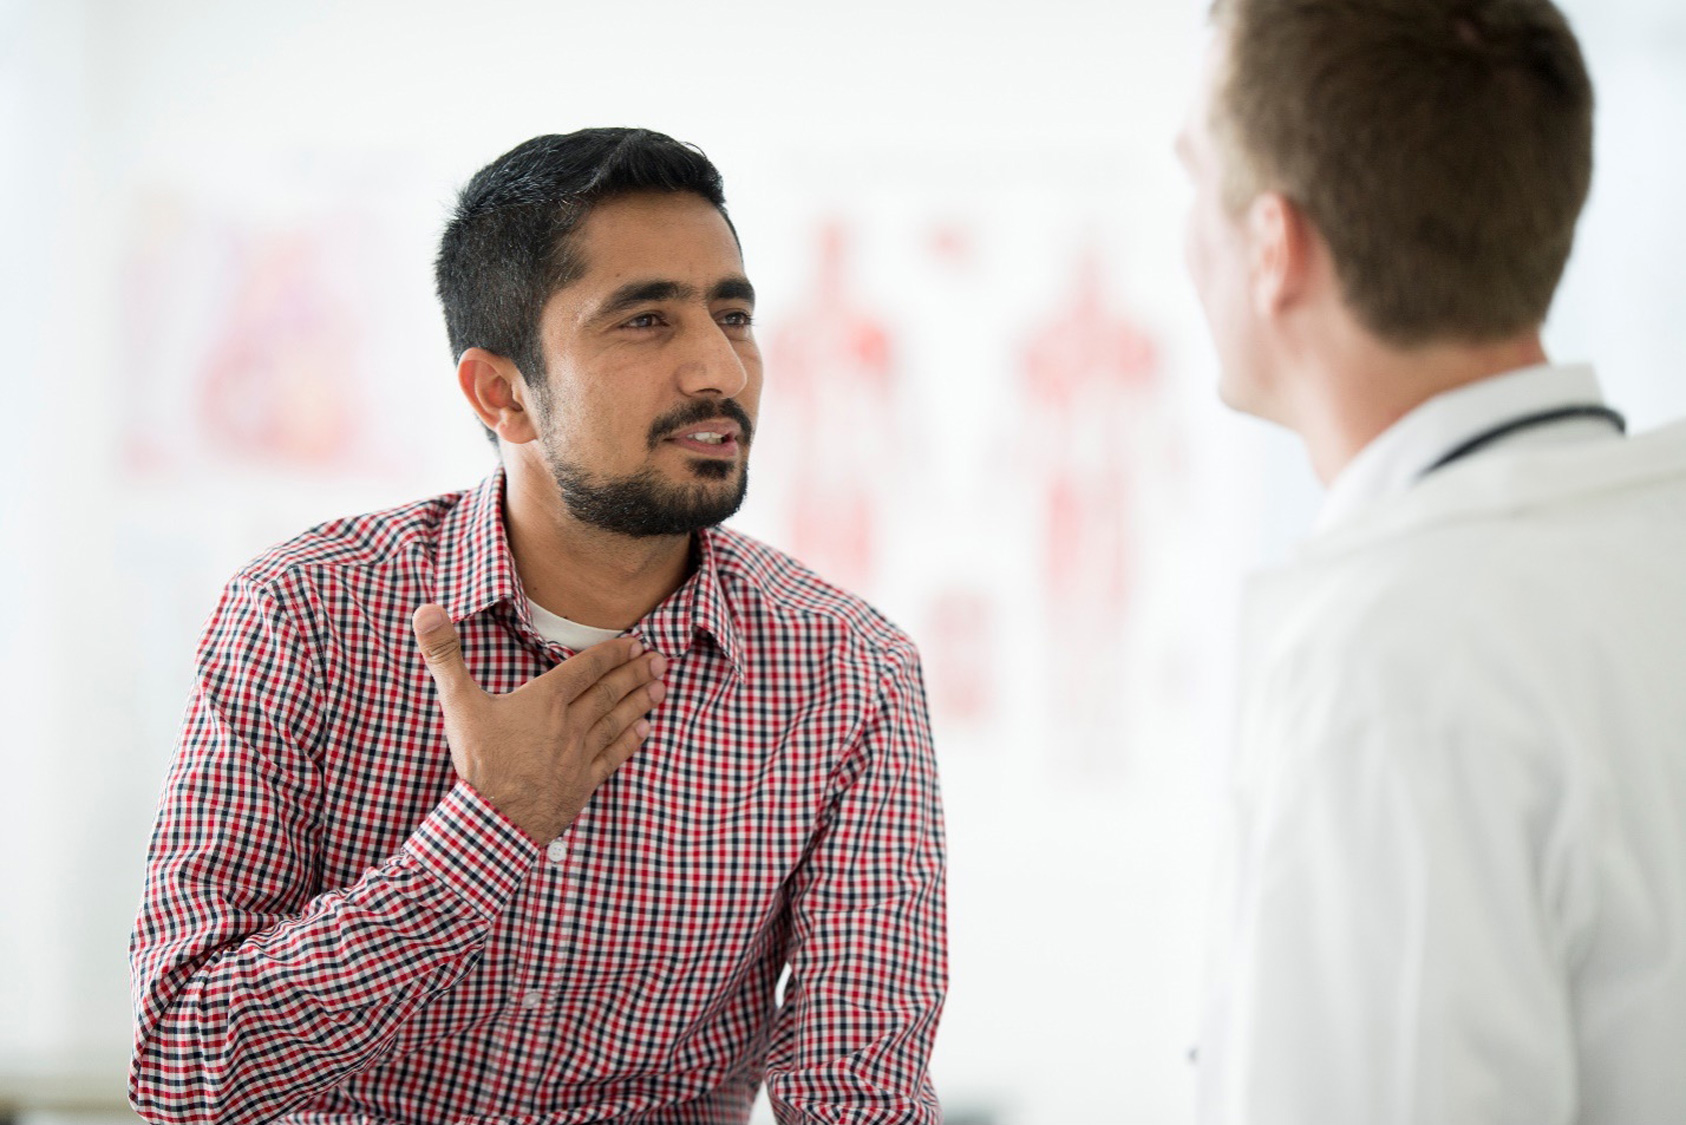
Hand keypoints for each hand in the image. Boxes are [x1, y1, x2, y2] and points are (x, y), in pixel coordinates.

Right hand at [411, 603, 665, 841]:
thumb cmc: (478, 761)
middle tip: (660, 659)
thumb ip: (445, 655)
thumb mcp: (457, 703)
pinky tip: (645, 730)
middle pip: (609, 692)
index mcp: (545, 700)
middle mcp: (569, 724)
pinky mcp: (584, 783)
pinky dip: (630, 741)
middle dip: (635, 673)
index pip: (586, 669)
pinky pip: (614, 757)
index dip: (612, 654)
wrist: (494, 821)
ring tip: (661, 686)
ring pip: (616, 721)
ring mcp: (580, 755)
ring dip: (640, 702)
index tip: (636, 643)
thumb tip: (426, 610)